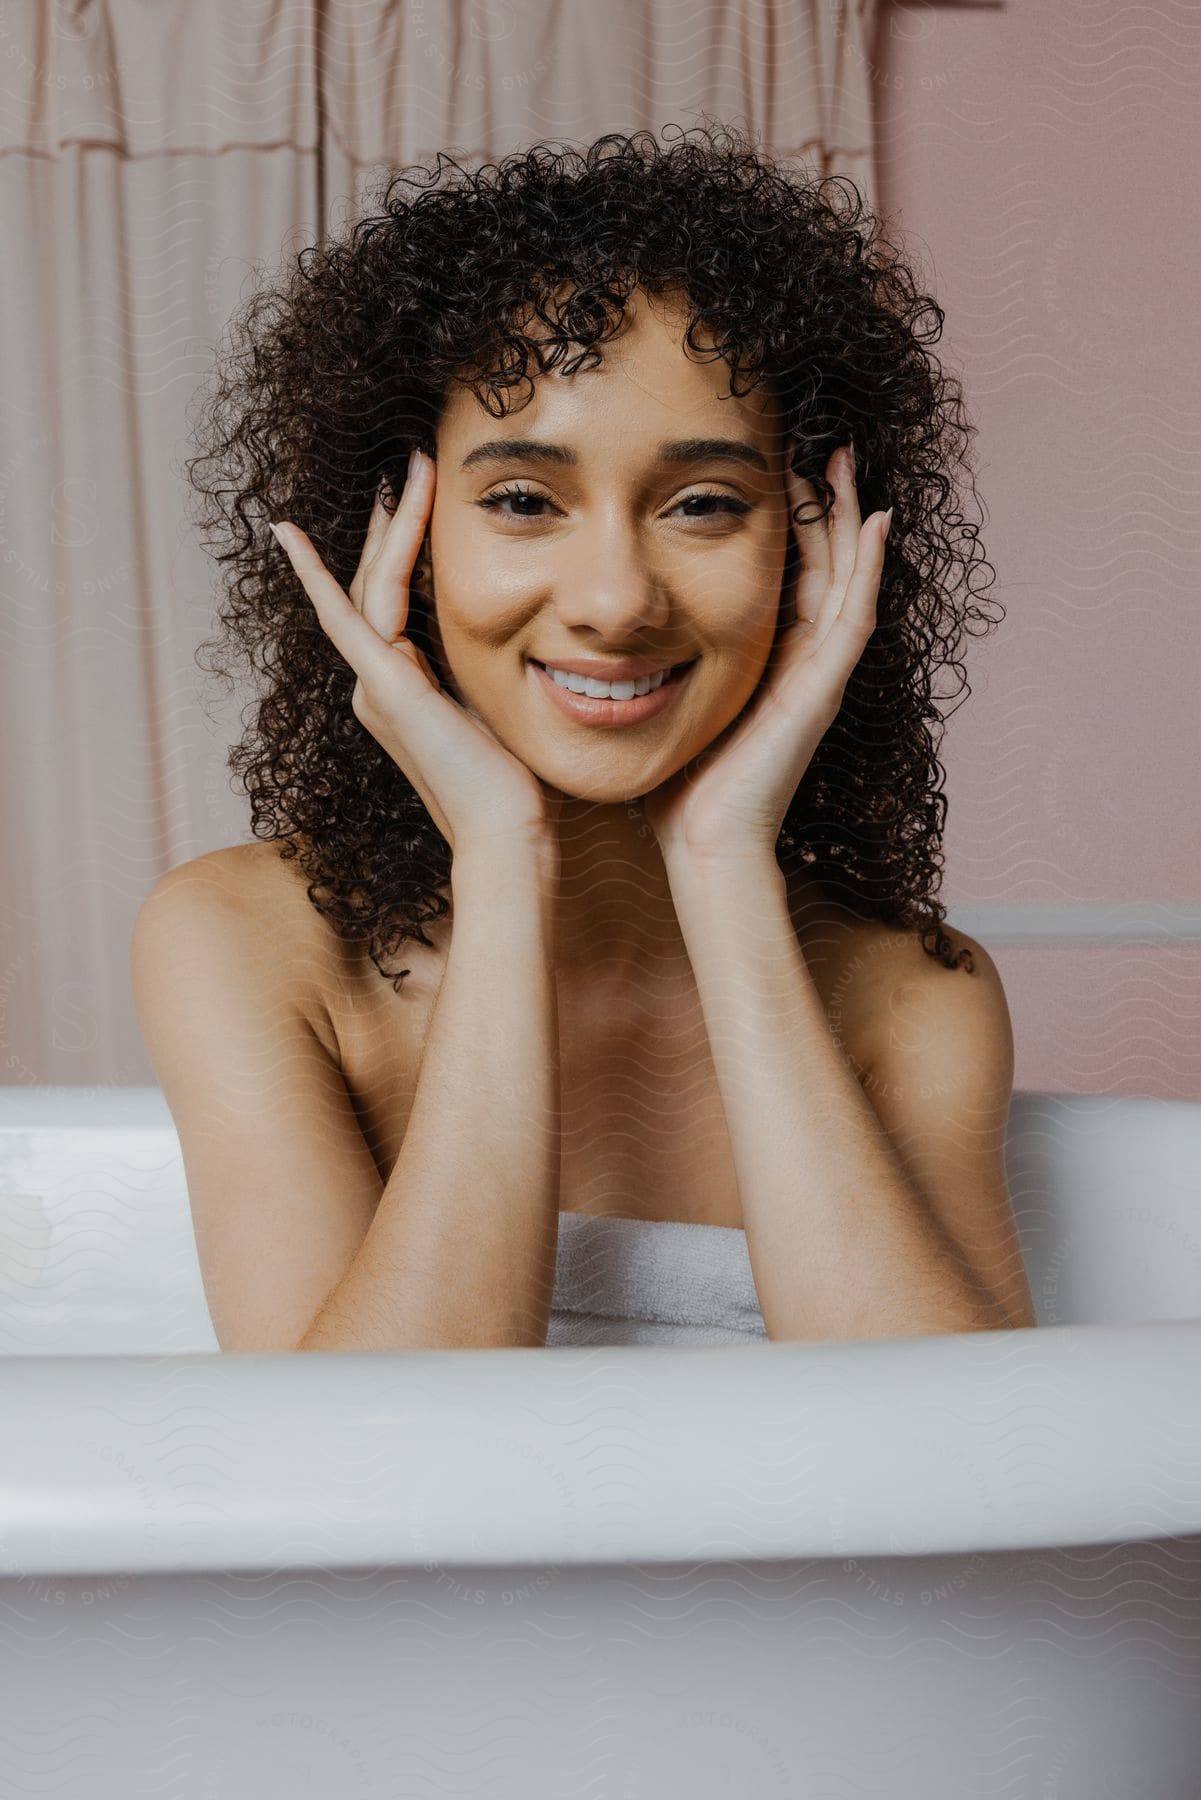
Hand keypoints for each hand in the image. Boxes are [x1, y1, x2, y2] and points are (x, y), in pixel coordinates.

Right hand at [269, 450, 561, 857]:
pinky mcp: (384, 686)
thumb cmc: (512, 780)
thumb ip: (478, 665)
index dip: (397, 546)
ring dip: (390, 524)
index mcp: (400, 687)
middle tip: (410, 461)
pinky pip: (346, 617)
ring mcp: (374, 684)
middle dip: (390, 520)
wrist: (506, 828)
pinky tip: (292, 537)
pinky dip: (316, 576)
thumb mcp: (494, 702)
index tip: (410, 498)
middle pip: (374, 582)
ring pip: (372, 585)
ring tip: (411, 467)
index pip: (392, 600)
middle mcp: (376, 683)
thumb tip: (514, 629)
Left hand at [641, 442, 890, 866]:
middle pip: (823, 566)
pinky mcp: (821, 693)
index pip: (785, 575)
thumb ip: (653, 665)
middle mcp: (800, 665)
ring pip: (845, 580)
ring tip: (844, 461)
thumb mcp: (665, 703)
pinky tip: (874, 522)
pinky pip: (853, 619)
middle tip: (818, 444)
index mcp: (766, 664)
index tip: (770, 467)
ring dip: (847, 519)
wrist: (703, 847)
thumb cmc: (677, 789)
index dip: (785, 522)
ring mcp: (817, 678)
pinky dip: (866, 570)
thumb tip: (603, 631)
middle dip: (821, 505)